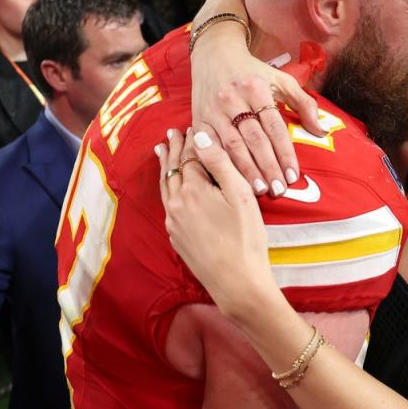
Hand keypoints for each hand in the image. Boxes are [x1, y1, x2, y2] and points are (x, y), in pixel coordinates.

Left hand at [156, 128, 277, 314]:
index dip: (191, 140)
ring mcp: (174, 223)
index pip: (190, 156)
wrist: (237, 282)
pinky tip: (170, 188)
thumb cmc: (246, 238)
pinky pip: (167, 204)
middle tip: (172, 133)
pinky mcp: (176, 238)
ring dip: (165, 167)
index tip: (190, 126)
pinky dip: (167, 188)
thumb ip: (220, 163)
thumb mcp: (241, 195)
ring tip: (161, 152)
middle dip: (174, 149)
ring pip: (166, 187)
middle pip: (173, 169)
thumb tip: (200, 137)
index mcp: (193, 189)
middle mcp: (177, 204)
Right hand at [190, 0, 322, 196]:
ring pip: (231, 146)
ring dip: (246, 170)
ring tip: (260, 190)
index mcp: (256, 88)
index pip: (274, 127)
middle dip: (268, 167)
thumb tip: (321, 131)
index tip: (293, 175)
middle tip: (279, 190)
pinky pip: (209, 146)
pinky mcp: (198, 119)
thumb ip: (304, 103)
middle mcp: (233, 99)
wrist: (213, 55)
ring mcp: (213, 110)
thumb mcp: (281, 80)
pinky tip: (231, 180)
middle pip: (254, 139)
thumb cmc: (252, 72)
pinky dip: (220, 164)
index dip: (285, 153)